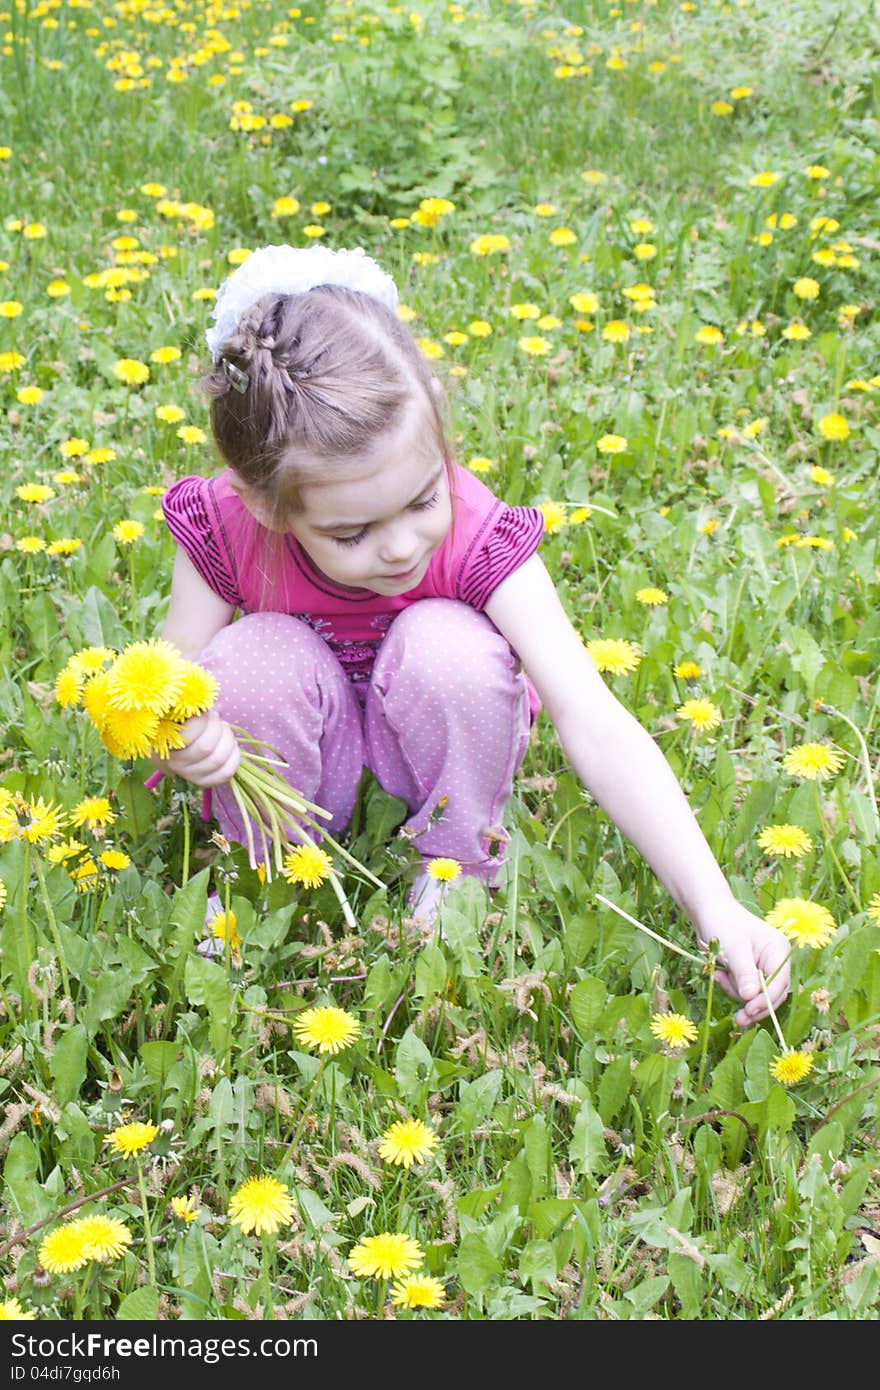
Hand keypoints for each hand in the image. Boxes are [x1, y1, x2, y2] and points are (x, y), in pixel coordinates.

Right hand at [152, 709, 240, 787]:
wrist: (177, 746)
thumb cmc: (182, 722)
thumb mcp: (181, 712)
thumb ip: (190, 707)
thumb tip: (203, 704)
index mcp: (166, 742)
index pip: (191, 732)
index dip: (206, 719)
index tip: (207, 712)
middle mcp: (175, 763)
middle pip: (206, 747)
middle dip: (218, 729)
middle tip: (217, 720)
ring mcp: (190, 775)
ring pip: (218, 760)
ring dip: (228, 740)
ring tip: (225, 730)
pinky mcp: (204, 782)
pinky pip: (226, 773)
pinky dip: (234, 756)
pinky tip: (231, 745)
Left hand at [695, 901, 790, 1028]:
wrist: (707, 911)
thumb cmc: (722, 923)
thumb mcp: (734, 948)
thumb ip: (744, 973)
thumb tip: (750, 997)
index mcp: (778, 950)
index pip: (779, 983)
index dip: (766, 1000)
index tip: (748, 1011)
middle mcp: (775, 960)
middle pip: (772, 994)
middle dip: (753, 1005)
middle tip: (738, 1019)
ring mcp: (763, 967)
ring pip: (756, 995)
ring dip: (736, 992)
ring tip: (719, 977)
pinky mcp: (750, 972)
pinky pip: (744, 990)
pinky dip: (731, 987)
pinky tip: (719, 976)